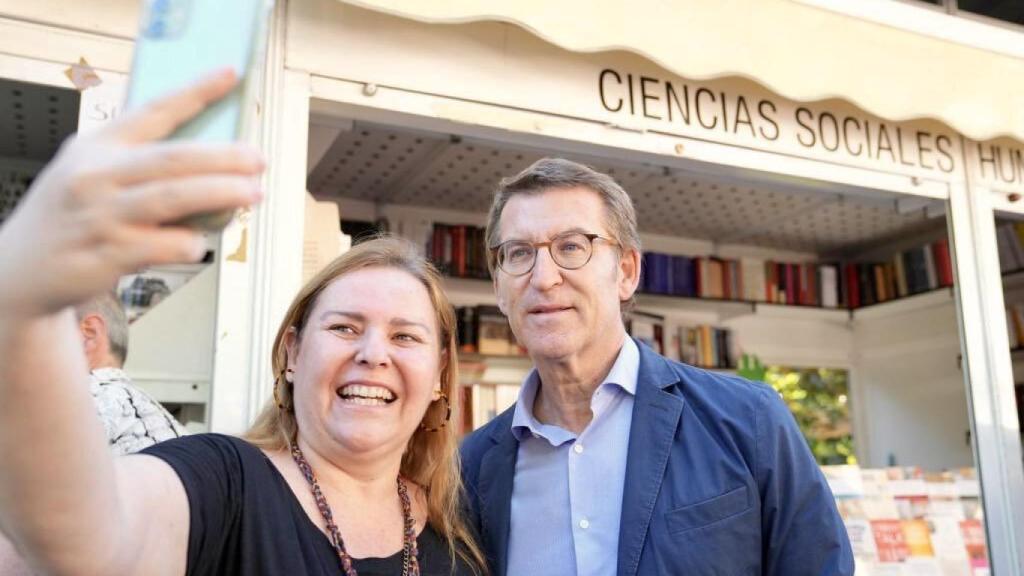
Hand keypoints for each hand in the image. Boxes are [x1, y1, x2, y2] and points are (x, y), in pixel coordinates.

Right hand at [0, 70, 264, 321]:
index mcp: (97, 146)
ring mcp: (100, 215)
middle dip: (224, 157)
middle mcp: (96, 175)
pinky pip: (160, 245)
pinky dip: (187, 242)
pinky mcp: (105, 254)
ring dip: (220, 194)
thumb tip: (212, 167)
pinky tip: (199, 242)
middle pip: (173, 158)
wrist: (19, 270)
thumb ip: (140, 166)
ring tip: (253, 193)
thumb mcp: (90, 173)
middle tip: (257, 159)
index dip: (196, 92)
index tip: (230, 75)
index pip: (154, 111)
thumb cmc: (70, 218)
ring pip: (172, 198)